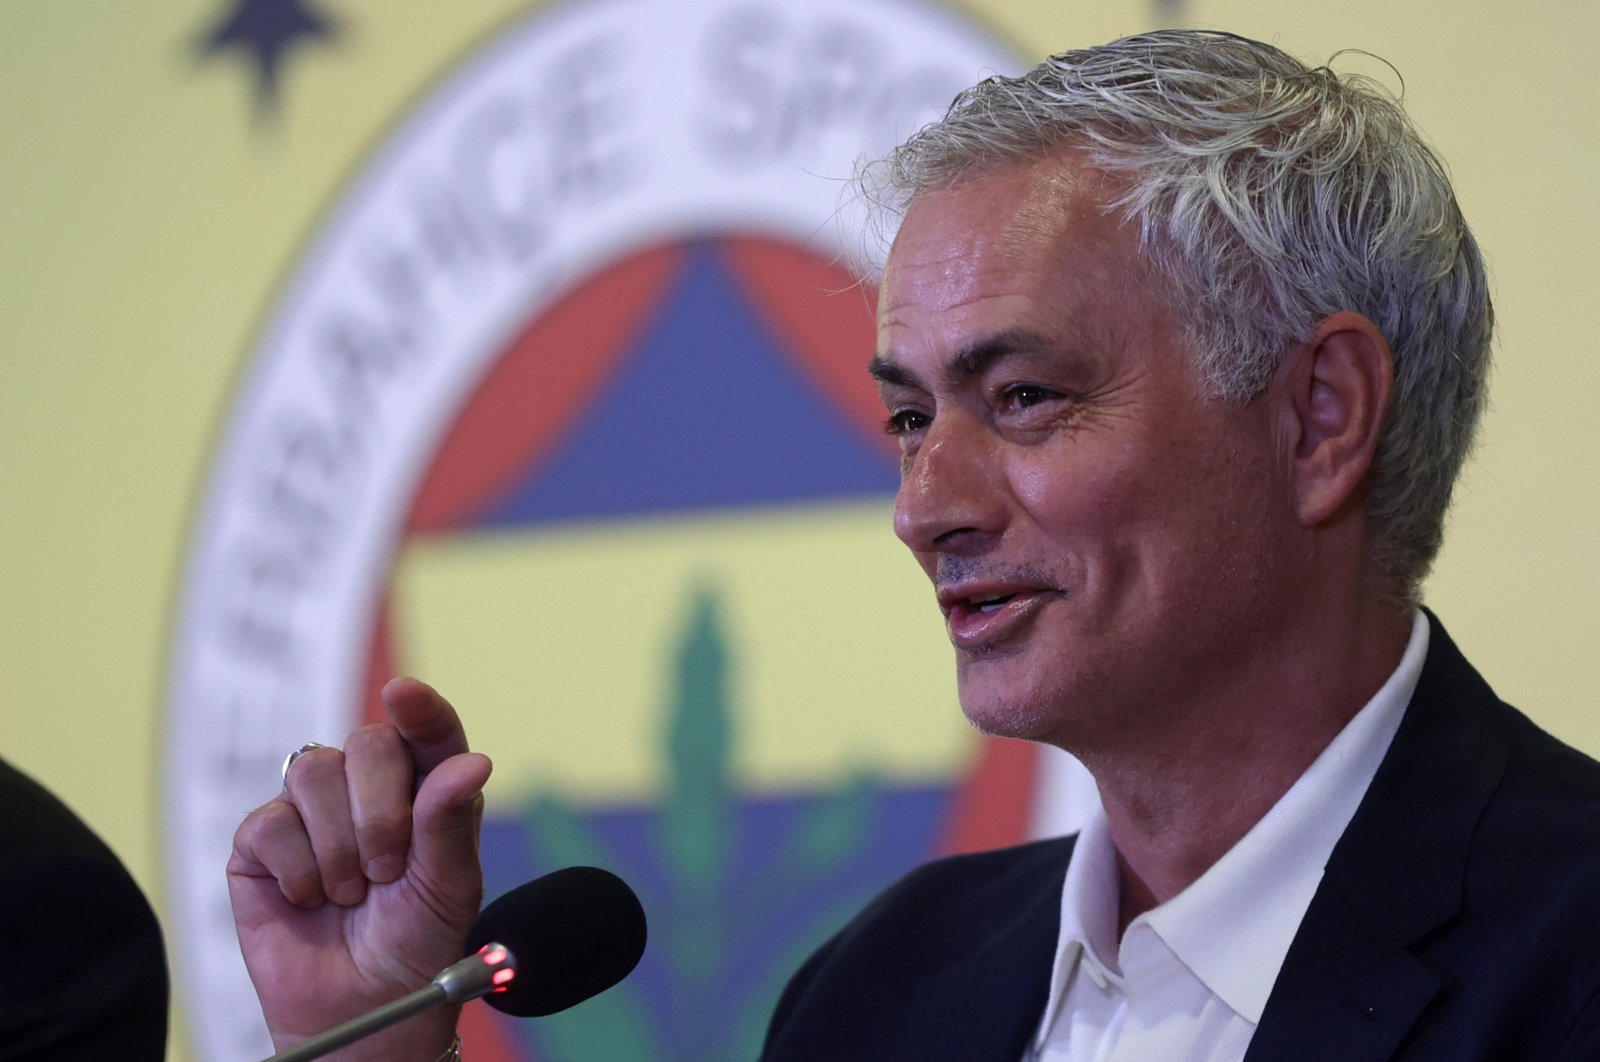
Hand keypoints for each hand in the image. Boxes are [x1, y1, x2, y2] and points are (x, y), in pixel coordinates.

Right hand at [228, 678, 492, 1059]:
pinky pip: (271, 821)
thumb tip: (472, 760)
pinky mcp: (263, 840)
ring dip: (339, 844)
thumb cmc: (417, 943)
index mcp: (428, 786)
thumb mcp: (449, 886)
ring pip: (314, 771)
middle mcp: (370, 786)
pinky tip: (311, 898)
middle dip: (380, 812)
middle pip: (367, 742)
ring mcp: (313, 808)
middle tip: (387, 871)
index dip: (419, 708)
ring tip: (352, 892)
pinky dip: (297, 868)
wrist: (364, 1008)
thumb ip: (449, 821)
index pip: (428, 730)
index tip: (405, 695)